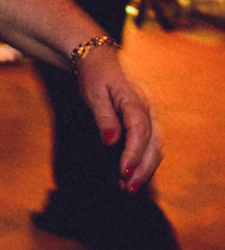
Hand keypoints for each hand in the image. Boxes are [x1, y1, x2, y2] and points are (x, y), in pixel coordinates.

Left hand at [76, 47, 162, 189]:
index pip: (140, 131)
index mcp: (135, 101)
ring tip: (127, 187)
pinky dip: (143, 161)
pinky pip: (151, 144)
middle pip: (154, 144)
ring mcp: (151, 116)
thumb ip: (103, 117)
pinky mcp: (147, 122)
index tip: (123, 172)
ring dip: (145, 169)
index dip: (133, 154)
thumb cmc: (94, 76)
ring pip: (156, 147)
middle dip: (143, 169)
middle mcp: (148, 110)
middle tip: (127, 189)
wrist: (100, 60)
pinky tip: (129, 174)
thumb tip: (110, 142)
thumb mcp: (93, 93)